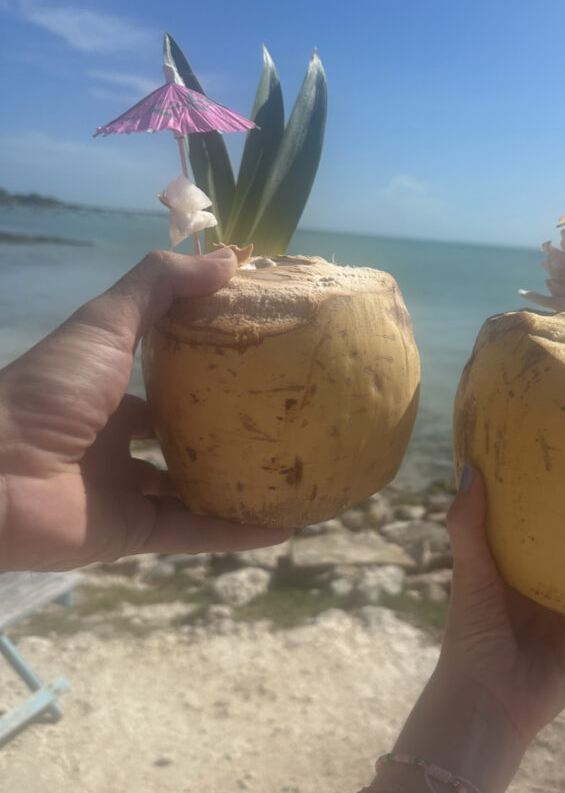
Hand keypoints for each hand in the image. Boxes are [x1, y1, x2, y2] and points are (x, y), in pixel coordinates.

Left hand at [0, 248, 289, 572]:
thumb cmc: (49, 392)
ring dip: (233, 486)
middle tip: (280, 421)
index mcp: (104, 392)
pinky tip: (280, 527)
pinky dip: (233, 535)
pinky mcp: (130, 533)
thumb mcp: (105, 325)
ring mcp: (123, 491)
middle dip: (223, 432)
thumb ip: (160, 286)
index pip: (161, 381)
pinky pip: (191, 534)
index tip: (256, 359)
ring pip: (189, 491)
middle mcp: (114, 443)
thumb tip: (232, 257)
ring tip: (288, 475)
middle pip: (178, 438)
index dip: (203, 370)